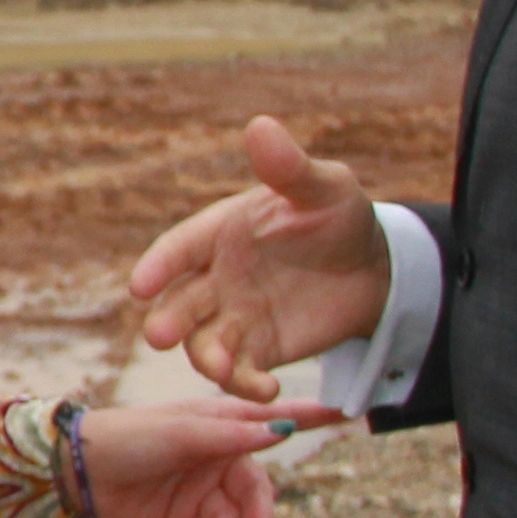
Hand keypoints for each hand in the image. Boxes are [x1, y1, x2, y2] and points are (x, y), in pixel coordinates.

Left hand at [80, 398, 340, 517]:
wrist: (79, 470)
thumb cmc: (129, 437)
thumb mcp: (180, 434)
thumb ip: (229, 436)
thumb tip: (282, 431)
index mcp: (222, 424)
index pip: (275, 421)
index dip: (311, 417)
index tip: (348, 413)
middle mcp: (219, 453)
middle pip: (255, 494)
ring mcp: (203, 485)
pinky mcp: (185, 513)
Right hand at [129, 116, 391, 402]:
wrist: (375, 270)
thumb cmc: (341, 217)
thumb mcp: (325, 188)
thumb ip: (288, 168)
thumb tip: (260, 127)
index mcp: (220, 232)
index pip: (180, 247)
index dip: (159, 265)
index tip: (141, 285)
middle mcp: (216, 276)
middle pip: (180, 302)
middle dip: (168, 319)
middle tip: (160, 336)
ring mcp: (233, 316)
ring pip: (204, 342)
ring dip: (207, 358)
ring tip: (224, 371)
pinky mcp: (257, 349)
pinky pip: (241, 372)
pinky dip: (246, 384)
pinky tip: (268, 391)